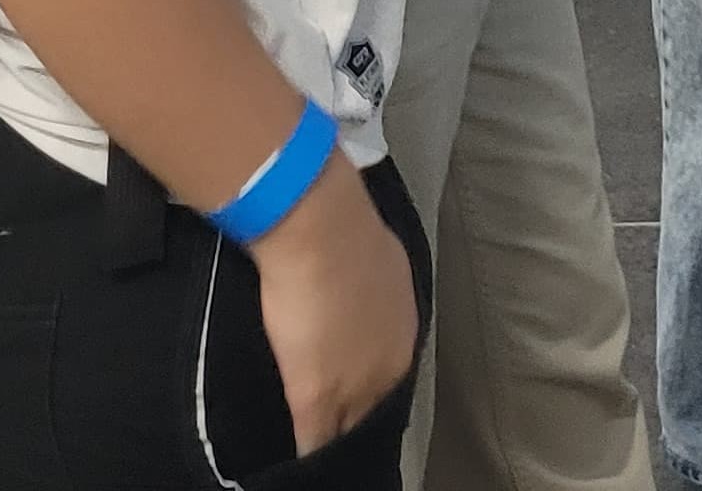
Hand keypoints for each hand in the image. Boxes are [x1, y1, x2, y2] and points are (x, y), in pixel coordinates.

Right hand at [249, 164, 417, 453]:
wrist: (322, 234)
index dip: (370, 398)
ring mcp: (355, 386)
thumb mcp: (382, 266)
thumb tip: (365, 295)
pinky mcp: (316, 396)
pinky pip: (313, 439)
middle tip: (340, 438)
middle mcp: (388, 367)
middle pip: (373, 414)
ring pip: (345, 432)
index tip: (356, 406)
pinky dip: (307, 455)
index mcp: (404, 335)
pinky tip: (298, 470)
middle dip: (356, 426)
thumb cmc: (349, 235)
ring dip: (333, 444)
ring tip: (320, 457)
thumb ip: (377, 294)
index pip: (389, 383)